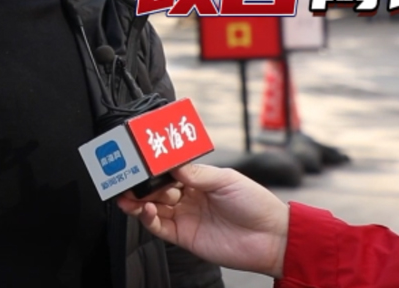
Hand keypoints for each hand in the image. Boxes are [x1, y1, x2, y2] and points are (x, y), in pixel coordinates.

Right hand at [116, 163, 288, 277]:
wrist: (270, 238)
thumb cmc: (255, 203)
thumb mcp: (226, 180)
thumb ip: (196, 173)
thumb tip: (171, 163)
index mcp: (198, 180)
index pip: (168, 171)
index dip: (153, 167)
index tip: (139, 160)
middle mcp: (188, 197)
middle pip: (156, 189)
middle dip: (140, 183)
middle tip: (127, 177)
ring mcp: (185, 217)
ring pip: (152, 207)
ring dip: (138, 201)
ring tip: (127, 195)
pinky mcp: (184, 236)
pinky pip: (159, 227)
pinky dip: (148, 218)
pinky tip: (145, 210)